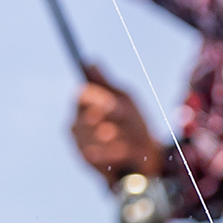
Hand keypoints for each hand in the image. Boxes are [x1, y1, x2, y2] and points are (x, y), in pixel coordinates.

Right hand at [71, 65, 166, 184]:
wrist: (146, 156)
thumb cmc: (134, 124)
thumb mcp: (125, 100)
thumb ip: (107, 84)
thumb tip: (91, 62)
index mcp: (86, 103)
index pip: (82, 95)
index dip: (97, 99)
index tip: (114, 104)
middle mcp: (77, 122)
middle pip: (82, 119)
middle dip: (104, 123)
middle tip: (117, 127)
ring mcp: (79, 142)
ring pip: (86, 138)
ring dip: (110, 139)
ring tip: (125, 140)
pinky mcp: (84, 160)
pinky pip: (92, 156)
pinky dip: (110, 154)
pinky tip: (123, 153)